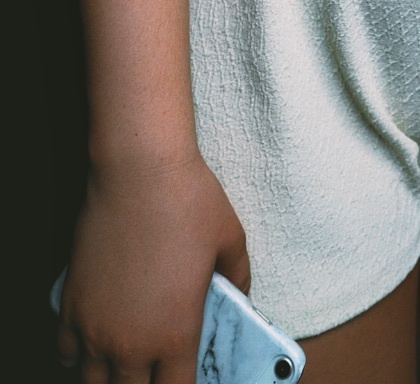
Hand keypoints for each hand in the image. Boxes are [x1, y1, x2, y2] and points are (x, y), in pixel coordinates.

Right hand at [57, 151, 249, 381]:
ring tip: (126, 366)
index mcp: (176, 335)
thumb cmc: (190, 201)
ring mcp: (96, 328)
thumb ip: (239, 279)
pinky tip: (92, 347)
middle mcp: (132, 343)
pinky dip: (77, 359)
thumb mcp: (231, 241)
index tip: (187, 377)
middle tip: (157, 370)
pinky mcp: (72, 306)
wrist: (139, 171)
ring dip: (111, 378)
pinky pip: (65, 355)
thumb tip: (241, 298)